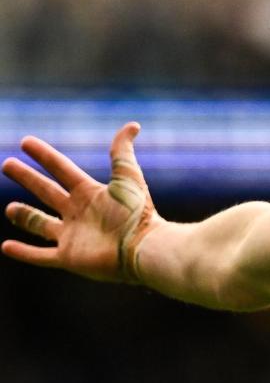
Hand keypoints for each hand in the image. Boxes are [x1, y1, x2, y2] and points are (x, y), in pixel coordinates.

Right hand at [2, 123, 159, 282]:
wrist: (143, 248)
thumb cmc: (138, 214)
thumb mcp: (128, 178)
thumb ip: (122, 152)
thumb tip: (133, 125)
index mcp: (91, 193)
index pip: (61, 169)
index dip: (44, 155)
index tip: (26, 142)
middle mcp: (79, 213)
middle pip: (47, 191)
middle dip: (28, 178)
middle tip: (8, 164)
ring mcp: (72, 236)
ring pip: (41, 224)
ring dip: (25, 217)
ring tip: (10, 209)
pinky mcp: (69, 257)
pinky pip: (40, 255)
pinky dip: (23, 252)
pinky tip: (6, 247)